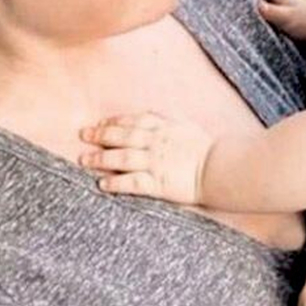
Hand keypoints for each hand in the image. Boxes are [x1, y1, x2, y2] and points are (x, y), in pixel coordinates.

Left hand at [79, 112, 213, 204]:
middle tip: (84, 134)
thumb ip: (172, 124)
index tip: (102, 121)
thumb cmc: (211, 150)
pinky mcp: (157, 183)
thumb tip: (158, 121)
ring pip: (122, 158)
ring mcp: (155, 163)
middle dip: (102, 134)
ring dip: (101, 158)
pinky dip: (115, 183)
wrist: (221, 167)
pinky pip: (131, 183)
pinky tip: (102, 184)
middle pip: (123, 136)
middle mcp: (157, 143)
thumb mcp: (190, 129)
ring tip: (85, 159)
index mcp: (166, 128)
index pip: (136, 121)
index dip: (116, 121)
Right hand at [253, 0, 305, 43]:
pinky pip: (272, 18)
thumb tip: (256, 6)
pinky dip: (266, 21)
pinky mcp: (288, 23)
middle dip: (255, 0)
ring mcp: (286, 12)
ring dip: (260, 12)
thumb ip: (271, 11)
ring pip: (268, 6)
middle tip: (245, 9)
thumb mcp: (286, 17)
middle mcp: (285, 1)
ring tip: (251, 21)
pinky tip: (262, 30)